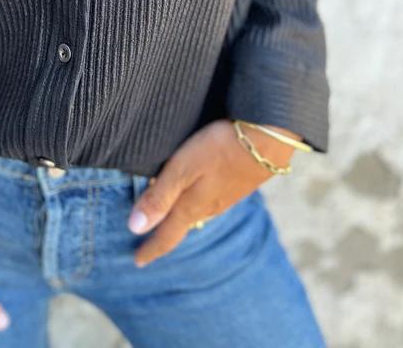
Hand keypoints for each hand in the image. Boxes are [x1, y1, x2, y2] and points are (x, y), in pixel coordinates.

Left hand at [127, 119, 300, 266]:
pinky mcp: (237, 186)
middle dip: (165, 237)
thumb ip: (160, 196)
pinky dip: (196, 207)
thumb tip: (135, 228)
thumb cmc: (219, 149)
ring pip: (197, 216)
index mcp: (192, 206)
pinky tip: (198, 200)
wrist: (267, 140)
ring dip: (181, 221)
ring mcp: (225, 198)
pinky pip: (210, 205)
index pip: (167, 235)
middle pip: (182, 227)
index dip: (151, 249)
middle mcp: (209, 208)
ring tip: (170, 222)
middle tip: (149, 245)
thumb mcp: (182, 169)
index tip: (137, 261)